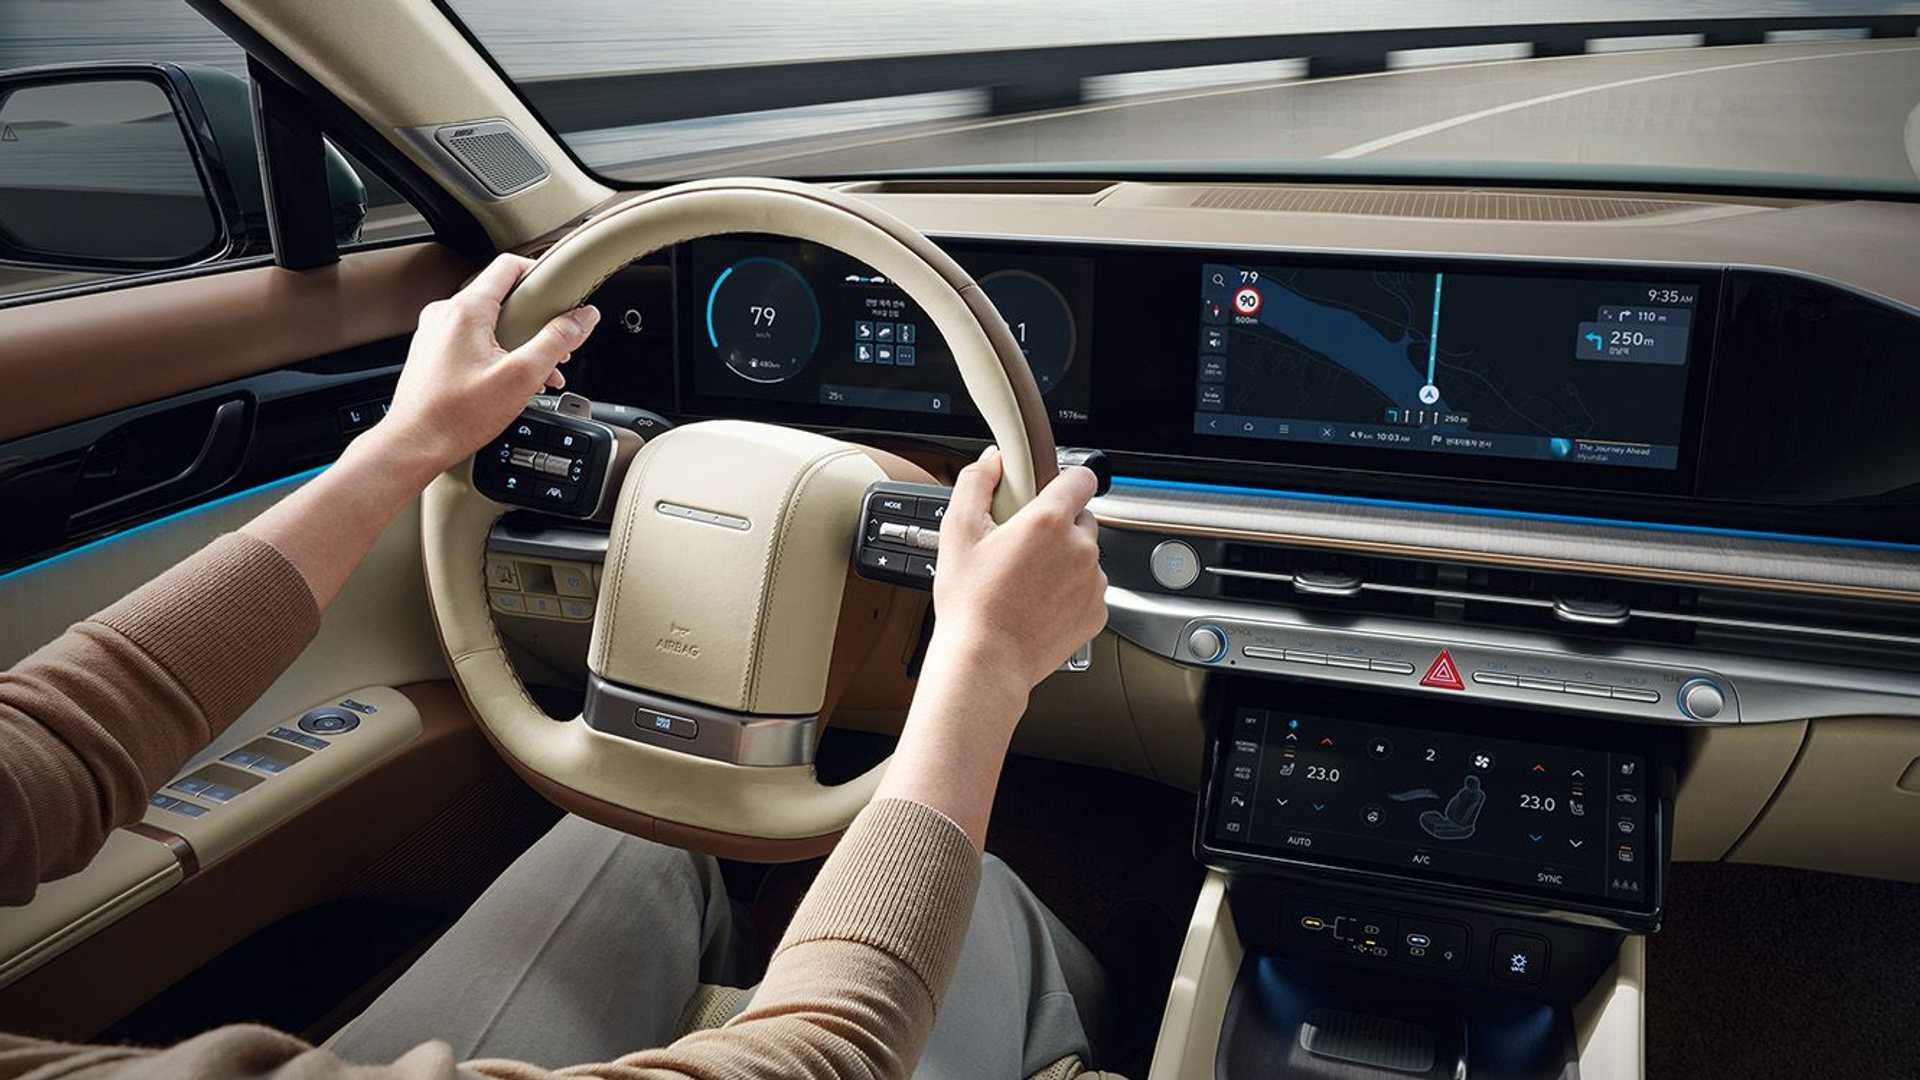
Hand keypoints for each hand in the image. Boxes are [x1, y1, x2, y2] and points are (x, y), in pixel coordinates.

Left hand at [372, 254, 599, 477]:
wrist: (414, 444)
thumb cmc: (456, 416)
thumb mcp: (521, 376)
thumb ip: (557, 341)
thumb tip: (583, 317)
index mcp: (465, 310)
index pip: (509, 266)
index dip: (540, 273)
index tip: (560, 292)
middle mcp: (445, 314)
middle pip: (502, 298)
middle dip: (535, 322)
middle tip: (556, 346)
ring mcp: (435, 333)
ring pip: (488, 323)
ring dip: (518, 343)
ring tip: (538, 373)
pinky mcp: (432, 352)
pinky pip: (472, 340)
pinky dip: (497, 354)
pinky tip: (511, 381)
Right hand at [927, 447, 1108, 694]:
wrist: (986, 661)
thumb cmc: (970, 603)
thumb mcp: (957, 532)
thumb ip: (976, 483)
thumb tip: (992, 461)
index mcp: (1049, 521)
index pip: (1082, 477)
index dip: (1065, 480)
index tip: (1050, 491)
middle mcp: (1080, 548)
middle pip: (1081, 518)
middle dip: (1057, 526)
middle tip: (1023, 546)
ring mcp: (1092, 582)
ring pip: (1086, 556)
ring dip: (1065, 561)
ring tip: (1027, 581)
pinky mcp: (1097, 612)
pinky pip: (1089, 590)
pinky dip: (1070, 593)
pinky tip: (1039, 603)